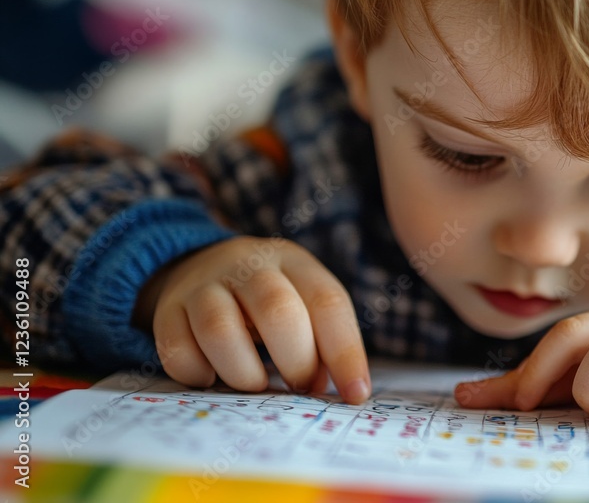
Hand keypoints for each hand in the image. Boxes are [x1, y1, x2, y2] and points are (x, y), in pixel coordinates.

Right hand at [134, 236, 369, 403]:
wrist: (200, 265)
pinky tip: (212, 378)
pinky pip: (176, 348)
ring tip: (255, 384)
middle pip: (277, 310)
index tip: (355, 394)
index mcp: (293, 261)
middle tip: (300, 386)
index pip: (328, 302)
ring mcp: (203, 284)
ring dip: (244, 372)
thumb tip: (335, 390)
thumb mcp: (302, 303)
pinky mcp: (167, 308)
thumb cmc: (268, 299)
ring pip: (220, 329)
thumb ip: (322, 342)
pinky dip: (198, 374)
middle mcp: (247, 265)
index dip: (345, 352)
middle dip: (297, 361)